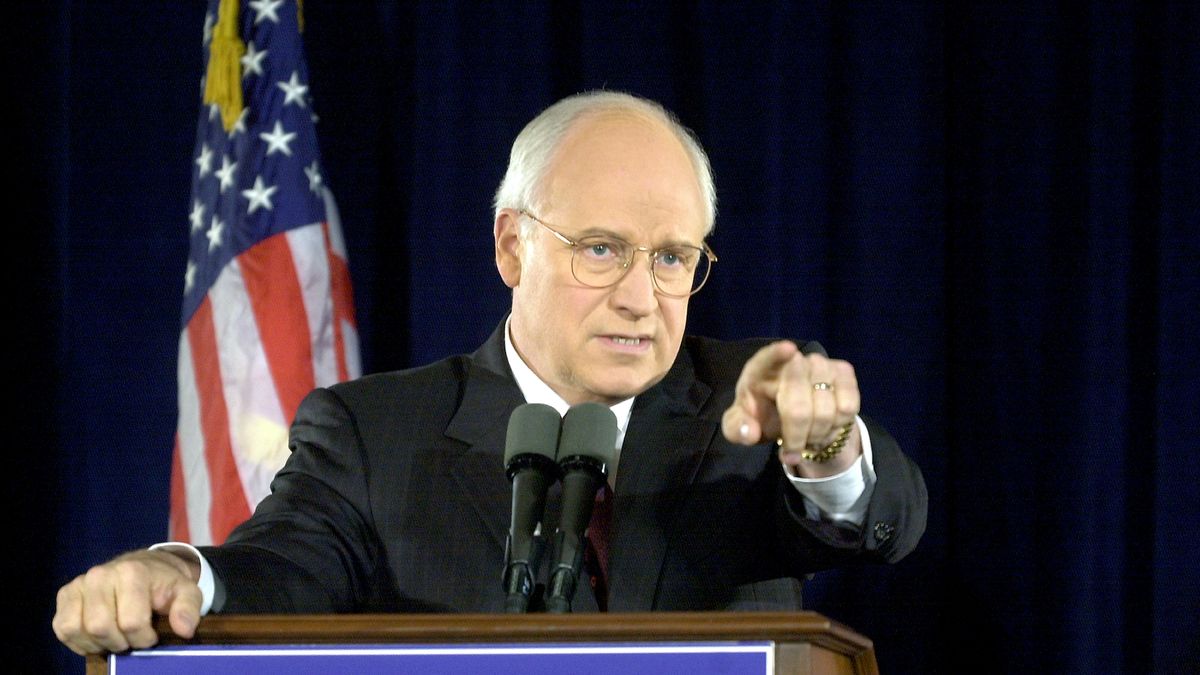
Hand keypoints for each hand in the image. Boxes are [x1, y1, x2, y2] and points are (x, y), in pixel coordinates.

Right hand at [52, 549, 202, 655]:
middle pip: (100, 628)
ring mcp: (79, 584)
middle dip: (120, 642)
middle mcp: (100, 575)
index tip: (152, 635)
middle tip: (132, 638)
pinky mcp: (64, 595)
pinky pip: (63, 629)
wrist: (142, 568)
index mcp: (131, 573)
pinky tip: (98, 636)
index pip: (131, 622)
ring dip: (98, 643)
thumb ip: (188, 608)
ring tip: (116, 637)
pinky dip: (80, 640)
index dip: (143, 638)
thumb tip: (185, 630)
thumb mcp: (185, 592)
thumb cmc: (163, 584)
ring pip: (78, 630)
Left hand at [721, 340, 861, 477]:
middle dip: (796, 438)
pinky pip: (848, 407)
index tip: (788, 350)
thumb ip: (737, 428)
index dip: (778, 354)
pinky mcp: (844, 372)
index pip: (768, 357)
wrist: (792, 418)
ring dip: (817, 435)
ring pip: (827, 411)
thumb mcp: (741, 425)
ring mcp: (821, 364)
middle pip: (799, 408)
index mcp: (760, 370)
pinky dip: (837, 426)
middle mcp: (793, 361)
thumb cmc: (762, 415)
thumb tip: (749, 432)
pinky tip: (826, 427)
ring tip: (807, 437)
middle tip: (791, 451)